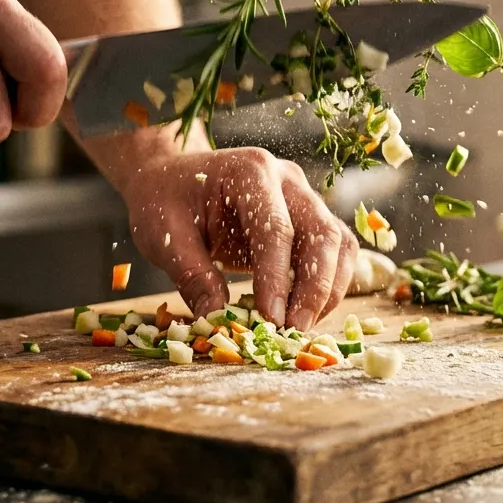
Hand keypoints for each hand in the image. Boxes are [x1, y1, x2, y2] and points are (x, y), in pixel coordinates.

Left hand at [120, 147, 359, 331]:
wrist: (169, 177)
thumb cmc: (164, 200)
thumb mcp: (165, 236)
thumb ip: (192, 275)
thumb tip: (217, 320)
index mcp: (249, 171)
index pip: (276, 228)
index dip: (276, 278)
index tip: (271, 320)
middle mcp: (286, 179)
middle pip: (322, 234)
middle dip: (315, 288)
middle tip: (293, 331)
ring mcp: (302, 196)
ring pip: (338, 243)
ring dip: (329, 289)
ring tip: (301, 327)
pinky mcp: (307, 219)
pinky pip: (334, 251)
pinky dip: (329, 284)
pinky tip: (305, 313)